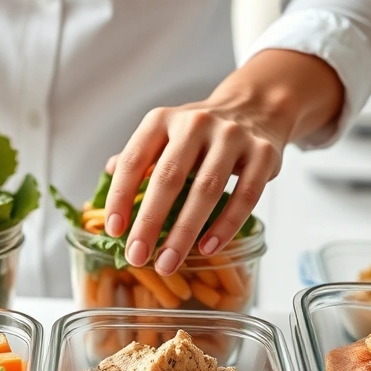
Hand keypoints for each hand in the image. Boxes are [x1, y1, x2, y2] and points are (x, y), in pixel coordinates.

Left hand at [104, 101, 282, 275]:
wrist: (255, 107)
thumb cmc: (200, 133)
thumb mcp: (165, 133)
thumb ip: (139, 157)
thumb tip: (106, 177)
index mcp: (162, 119)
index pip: (133, 160)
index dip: (121, 197)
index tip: (114, 230)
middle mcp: (195, 123)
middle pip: (169, 177)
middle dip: (149, 222)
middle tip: (137, 256)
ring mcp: (232, 136)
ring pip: (206, 190)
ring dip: (184, 232)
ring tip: (168, 262)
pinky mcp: (263, 153)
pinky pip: (245, 195)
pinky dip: (225, 225)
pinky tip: (208, 248)